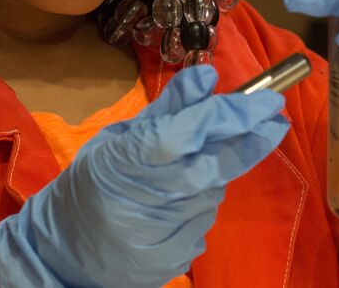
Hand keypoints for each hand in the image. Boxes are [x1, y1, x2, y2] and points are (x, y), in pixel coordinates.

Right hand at [0, 65, 288, 287]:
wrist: (63, 252)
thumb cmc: (91, 183)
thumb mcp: (118, 138)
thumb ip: (168, 109)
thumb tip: (208, 76)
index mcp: (123, 162)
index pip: (185, 134)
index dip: (228, 115)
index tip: (267, 101)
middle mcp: (142, 203)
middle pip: (213, 167)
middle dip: (249, 140)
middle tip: (275, 119)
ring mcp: (159, 238)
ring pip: (213, 193)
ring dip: (216, 173)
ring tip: (189, 169)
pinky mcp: (171, 262)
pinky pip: (204, 223)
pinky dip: (201, 204)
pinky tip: (177, 203)